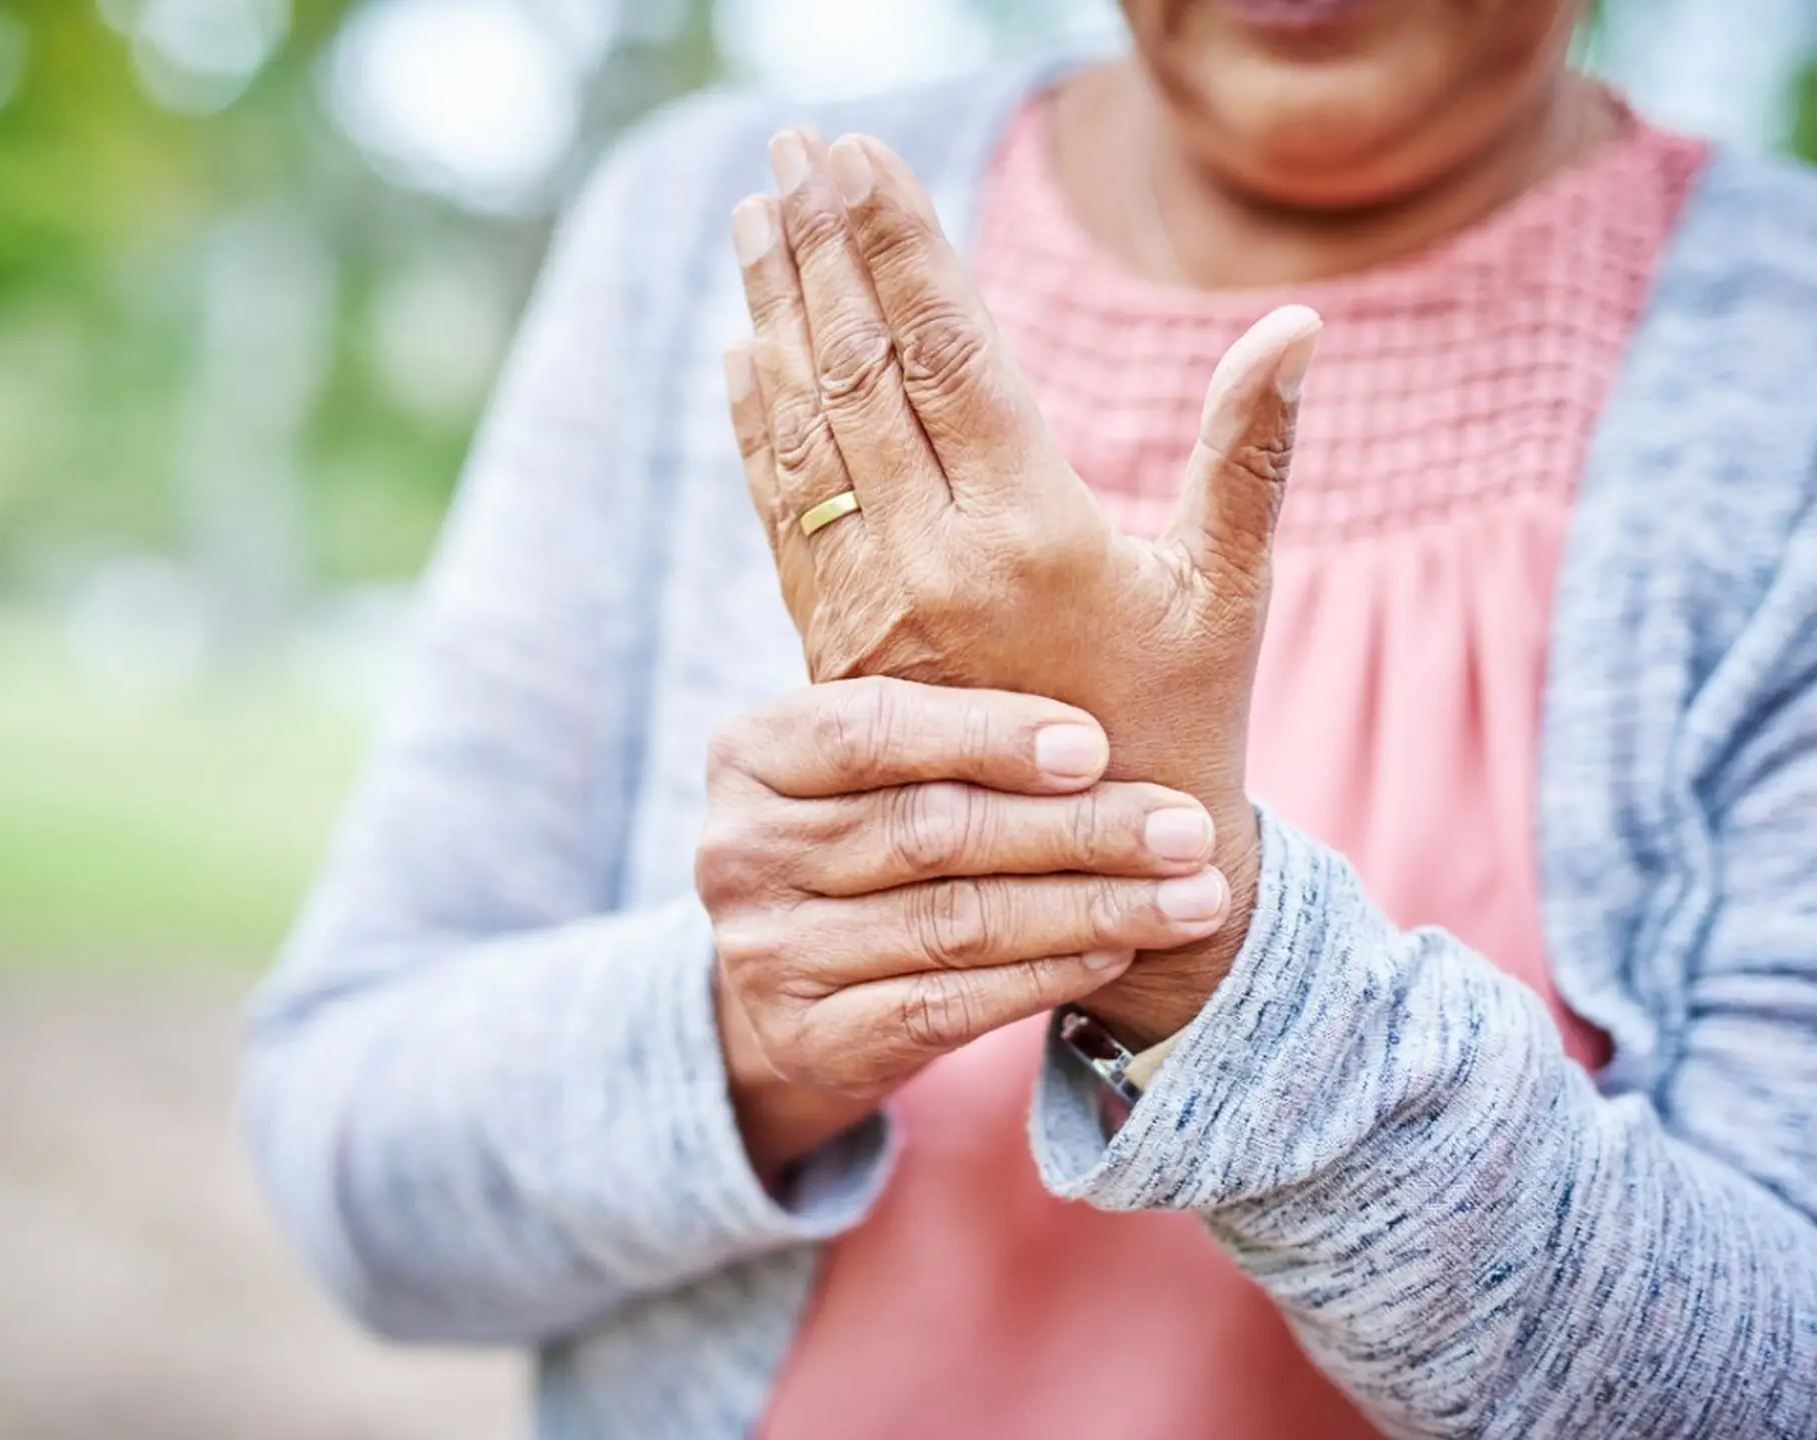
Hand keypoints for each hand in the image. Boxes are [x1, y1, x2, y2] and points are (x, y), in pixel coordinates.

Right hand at [698, 677, 1227, 1182]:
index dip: (986, 735)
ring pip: (955, 922)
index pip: (868, 728)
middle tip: (1188, 827)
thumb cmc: (879, 830)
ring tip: (1191, 894)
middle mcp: (737, 851)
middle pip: (928, 831)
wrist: (804, 983)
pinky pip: (948, 1004)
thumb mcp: (885, 757)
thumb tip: (1119, 588)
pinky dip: (1047, 976)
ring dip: (1091, 908)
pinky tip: (1119, 950)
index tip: (1097, 744)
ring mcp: (765, 954)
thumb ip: (961, 697)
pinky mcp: (808, 1039)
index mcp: (749, 752)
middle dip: (1076, 830)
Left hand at [722, 130, 1320, 1044]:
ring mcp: (869, 609)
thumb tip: (1296, 324)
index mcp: (1031, 532)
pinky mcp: (836, 649)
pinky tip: (742, 358)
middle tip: (791, 146)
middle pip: (859, 371)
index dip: (898, 242)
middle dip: (822, 250)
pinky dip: (759, 430)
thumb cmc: (1186, 725)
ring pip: (808, 435)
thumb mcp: (1228, 591)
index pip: (947, 348)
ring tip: (754, 220)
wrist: (1094, 881)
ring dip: (775, 318)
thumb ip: (1250, 455)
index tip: (857, 153)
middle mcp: (931, 562)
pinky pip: (785, 516)